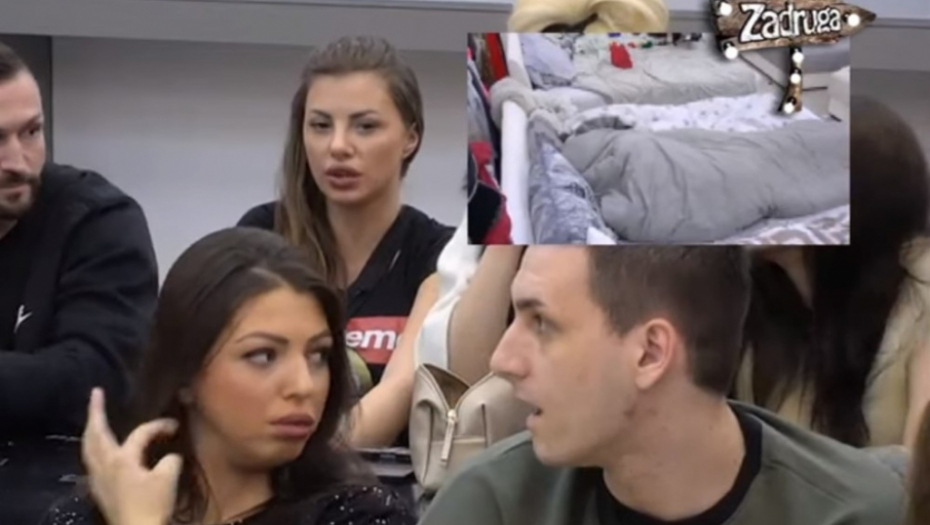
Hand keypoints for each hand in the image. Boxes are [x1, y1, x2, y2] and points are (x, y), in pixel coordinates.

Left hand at [82, 388, 183, 524]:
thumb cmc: (152, 505)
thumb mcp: (168, 478)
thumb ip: (169, 460)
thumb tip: (170, 456)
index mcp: (122, 459)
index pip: (140, 433)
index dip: (158, 426)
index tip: (174, 426)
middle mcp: (104, 464)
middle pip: (95, 433)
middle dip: (94, 412)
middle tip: (95, 393)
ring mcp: (97, 477)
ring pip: (88, 447)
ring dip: (91, 429)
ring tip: (93, 417)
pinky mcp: (97, 488)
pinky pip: (90, 459)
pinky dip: (92, 446)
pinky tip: (97, 448)